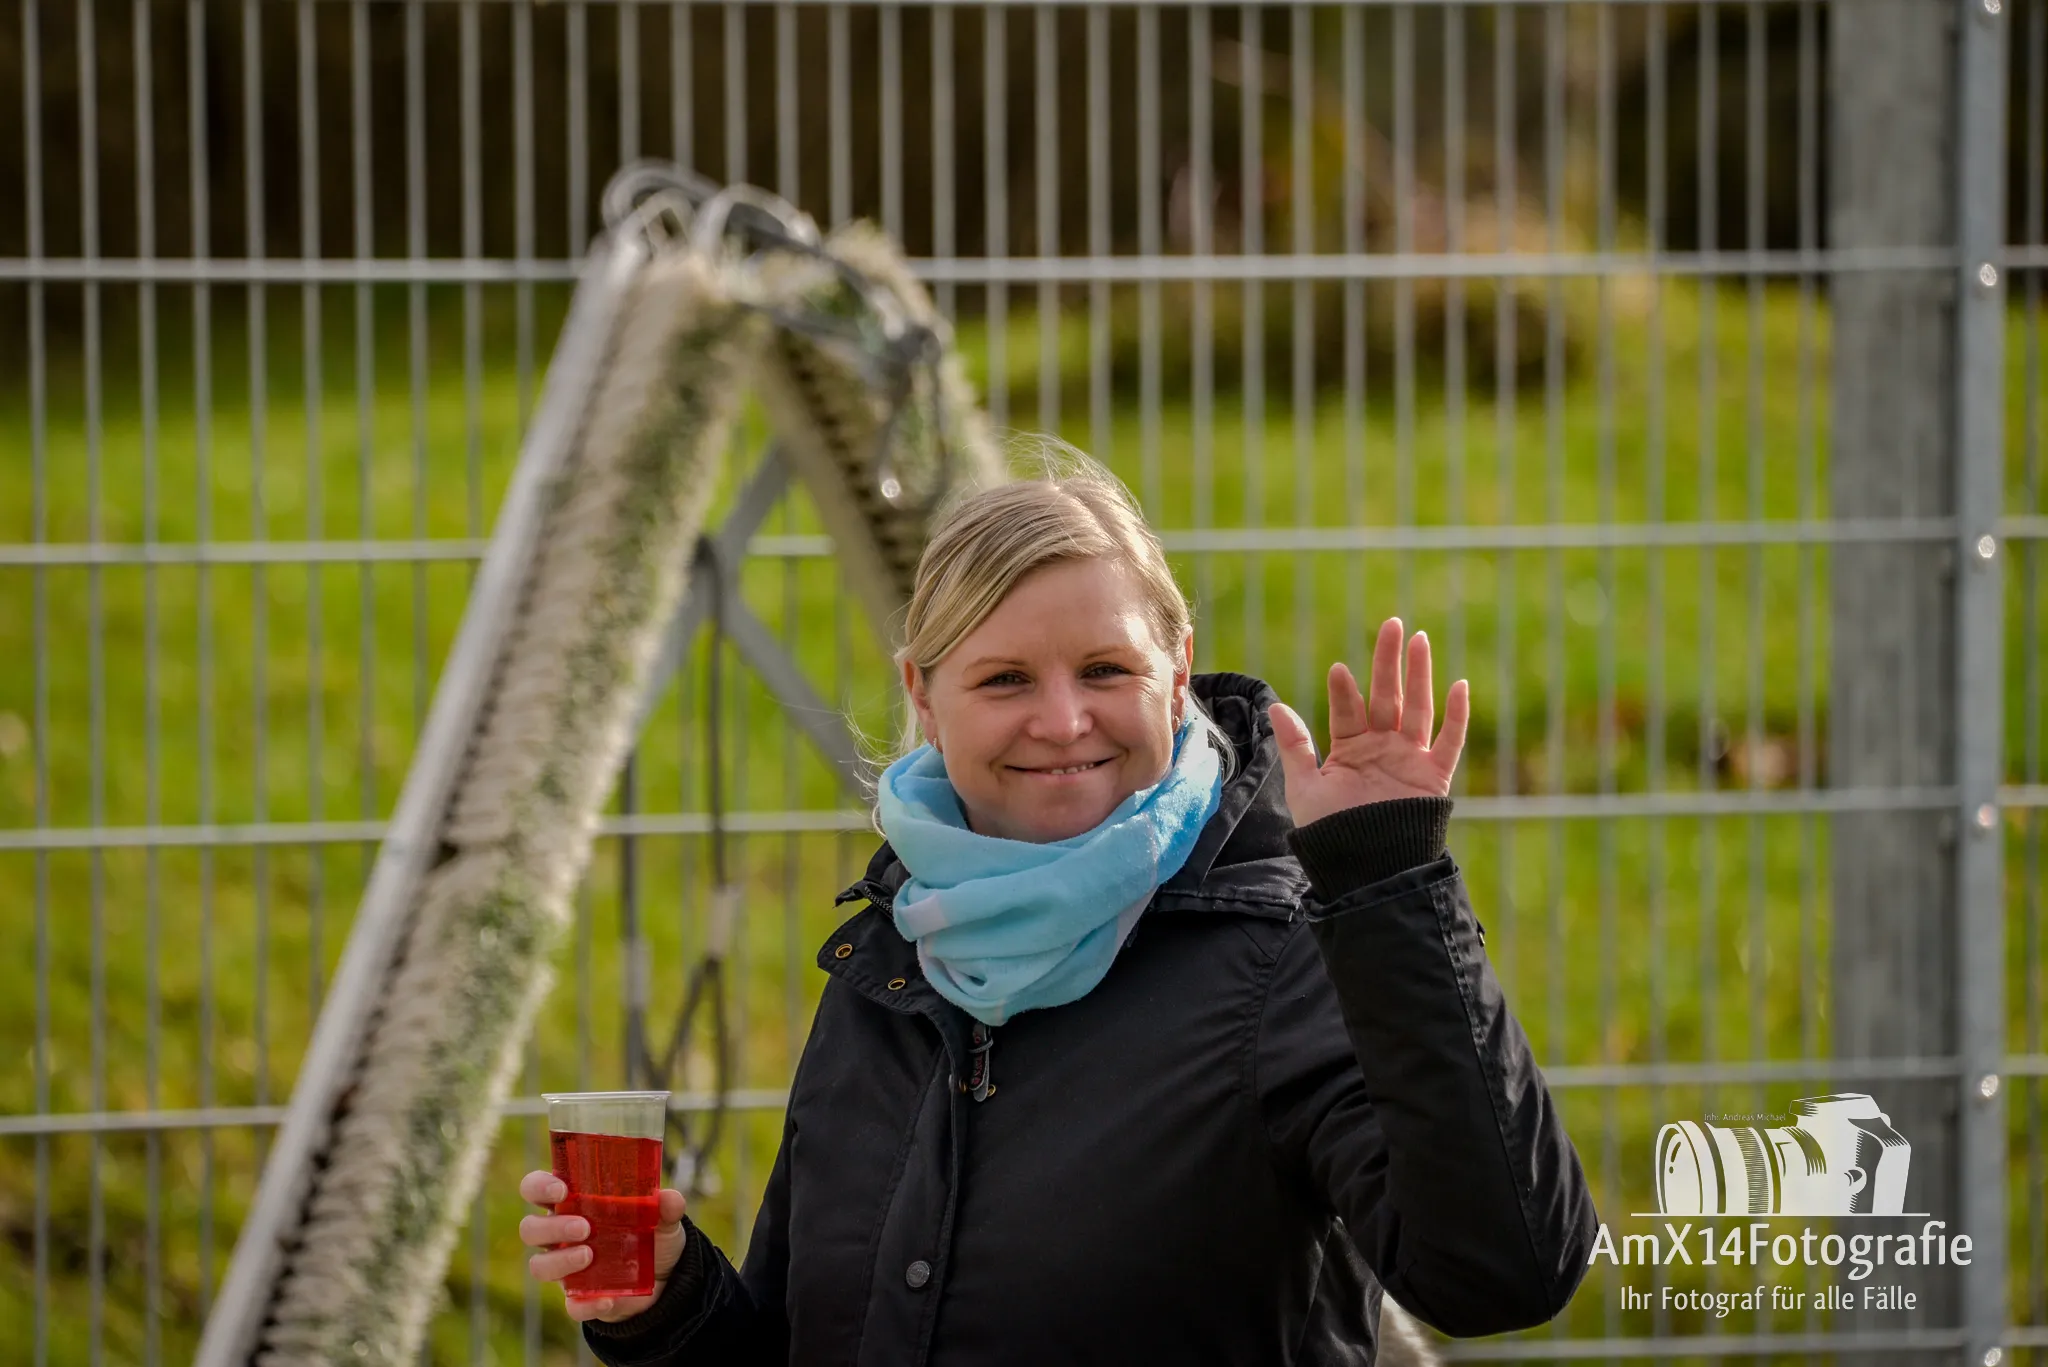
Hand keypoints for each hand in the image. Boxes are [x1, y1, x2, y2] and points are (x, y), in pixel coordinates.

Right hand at [518, 1170, 690, 1323]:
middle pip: (530, 1228)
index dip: (539, 1187)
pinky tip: (608, 1298)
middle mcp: (561, 1235)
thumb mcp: (664, 1218)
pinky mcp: (579, 1299)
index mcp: (572, 1203)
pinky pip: (571, 1306)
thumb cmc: (652, 1234)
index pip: (536, 1189)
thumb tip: (669, 1199)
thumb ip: (666, 1206)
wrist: (666, 1278)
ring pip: (539, 1266)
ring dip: (560, 1261)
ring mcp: (566, 1268)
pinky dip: (587, 1304)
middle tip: (584, 1227)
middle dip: (551, 1227)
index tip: (561, 1190)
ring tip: (590, 1255)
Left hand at [1269, 617, 1469, 828]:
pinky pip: (1449, 741)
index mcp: (1350, 749)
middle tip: (1391, 625)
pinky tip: (1459, 685)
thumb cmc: (1331, 835)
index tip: (1338, 670)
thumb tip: (1274, 705)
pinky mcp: (1433, 776)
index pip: (1348, 709)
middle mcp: (1381, 748)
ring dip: (1420, 674)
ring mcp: (1409, 759)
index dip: (1343, 690)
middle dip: (1388, 662)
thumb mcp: (1305, 788)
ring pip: (1418, 707)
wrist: (1364, 870)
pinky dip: (1457, 715)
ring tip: (1419, 639)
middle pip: (1387, 696)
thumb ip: (1295, 746)